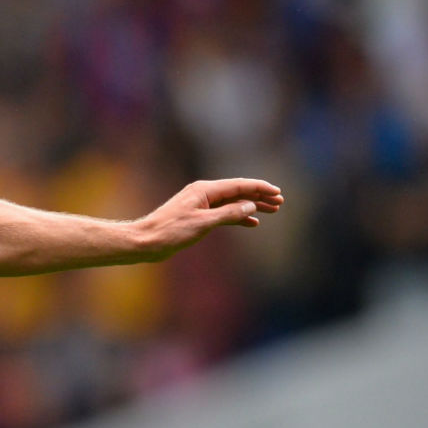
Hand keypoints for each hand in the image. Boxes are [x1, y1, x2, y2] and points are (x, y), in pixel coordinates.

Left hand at [138, 178, 283, 259]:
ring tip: (272, 211)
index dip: (260, 188)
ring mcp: (200, 204)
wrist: (147, 241)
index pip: (239, 185)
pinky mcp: (197, 216)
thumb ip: (229, 214)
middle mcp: (203, 193)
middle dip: (259, 196)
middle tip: (280, 202)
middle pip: (238, 192)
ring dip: (252, 206)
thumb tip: (250, 205)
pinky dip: (239, 216)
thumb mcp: (203, 223)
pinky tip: (252, 222)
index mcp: (205, 189)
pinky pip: (224, 213)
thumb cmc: (171, 231)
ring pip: (233, 202)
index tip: (277, 192)